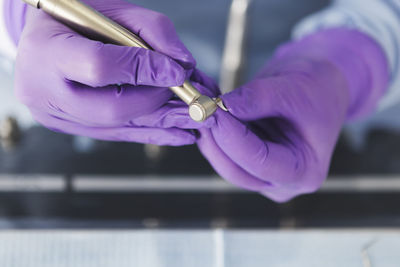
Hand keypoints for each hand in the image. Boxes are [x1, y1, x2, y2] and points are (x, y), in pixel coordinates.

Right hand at [13, 0, 207, 144]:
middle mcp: (44, 90)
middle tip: (189, 96)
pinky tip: (178, 133)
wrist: (45, 37)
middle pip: (111, 109)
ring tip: (195, 120)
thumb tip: (184, 64)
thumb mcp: (112, 8)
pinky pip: (116, 134)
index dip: (143, 71)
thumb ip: (152, 29)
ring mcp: (56, 115)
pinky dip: (150, 132)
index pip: (99, 66)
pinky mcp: (70, 128)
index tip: (177, 72)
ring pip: (118, 127)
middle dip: (156, 102)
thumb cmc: (77, 16)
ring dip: (162, 123)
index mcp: (47, 50)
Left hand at [197, 29, 388, 201]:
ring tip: (200, 104)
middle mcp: (283, 182)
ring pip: (225, 162)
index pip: (260, 161)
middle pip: (236, 170)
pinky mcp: (250, 163)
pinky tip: (207, 110)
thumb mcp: (292, 88)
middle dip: (215, 139)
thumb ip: (256, 98)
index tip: (211, 110)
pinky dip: (214, 131)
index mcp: (304, 171)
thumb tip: (219, 107)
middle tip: (198, 109)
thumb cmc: (316, 88)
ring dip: (210, 134)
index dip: (232, 136)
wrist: (319, 86)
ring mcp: (264, 175)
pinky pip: (225, 152)